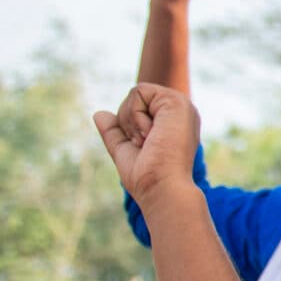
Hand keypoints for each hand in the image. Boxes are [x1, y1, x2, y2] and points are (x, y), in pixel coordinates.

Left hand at [93, 83, 200, 205]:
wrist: (162, 188)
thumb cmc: (147, 177)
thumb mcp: (125, 151)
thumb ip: (115, 132)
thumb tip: (99, 114)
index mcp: (173, 122)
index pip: (138, 107)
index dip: (128, 125)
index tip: (143, 148)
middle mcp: (180, 111)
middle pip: (135, 98)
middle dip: (128, 121)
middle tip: (145, 145)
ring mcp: (180, 105)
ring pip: (136, 93)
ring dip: (131, 121)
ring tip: (149, 141)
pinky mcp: (176, 101)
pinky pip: (138, 92)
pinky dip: (134, 116)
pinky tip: (150, 134)